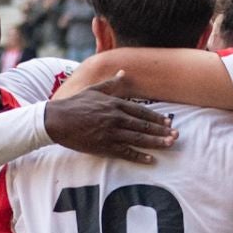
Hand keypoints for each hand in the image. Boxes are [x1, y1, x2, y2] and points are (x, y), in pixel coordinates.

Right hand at [43, 72, 176, 162]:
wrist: (56, 120)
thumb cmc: (74, 104)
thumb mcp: (94, 89)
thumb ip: (112, 83)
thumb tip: (124, 72)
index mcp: (115, 104)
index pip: (141, 111)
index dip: (156, 117)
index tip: (168, 122)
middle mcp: (116, 118)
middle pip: (143, 125)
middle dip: (161, 131)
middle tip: (176, 135)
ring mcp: (110, 133)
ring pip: (138, 138)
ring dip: (155, 142)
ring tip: (169, 145)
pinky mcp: (103, 146)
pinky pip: (125, 152)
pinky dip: (138, 156)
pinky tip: (150, 160)